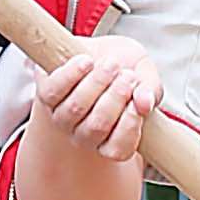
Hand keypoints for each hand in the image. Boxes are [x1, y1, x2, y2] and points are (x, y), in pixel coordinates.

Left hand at [28, 35, 166, 162]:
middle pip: (96, 126)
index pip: (119, 149)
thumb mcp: (146, 75)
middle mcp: (85, 135)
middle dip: (115, 98)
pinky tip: (86, 61)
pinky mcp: (47, 95)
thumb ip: (151, 89)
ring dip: (95, 83)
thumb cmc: (126, 69)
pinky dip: (71, 74)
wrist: (100, 51)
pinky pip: (53, 91)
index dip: (130, 125)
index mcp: (112, 140)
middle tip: (128, 75)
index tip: (139, 99)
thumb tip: (146, 102)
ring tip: (111, 63)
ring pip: (75, 109)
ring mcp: (63, 118)